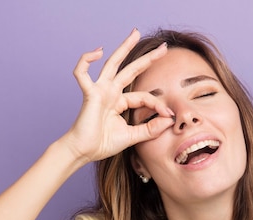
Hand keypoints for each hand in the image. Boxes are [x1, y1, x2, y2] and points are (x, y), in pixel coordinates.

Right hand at [63, 29, 174, 162]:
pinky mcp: (89, 94)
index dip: (158, 104)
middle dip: (148, 58)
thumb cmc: (102, 144)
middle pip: (131, 70)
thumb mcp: (132, 137)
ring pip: (113, 64)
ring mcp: (100, 91)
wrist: (83, 152)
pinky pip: (82, 73)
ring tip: (135, 33)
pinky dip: (86, 60)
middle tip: (163, 47)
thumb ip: (150, 129)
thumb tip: (169, 120)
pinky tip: (97, 51)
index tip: (169, 115)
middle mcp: (111, 93)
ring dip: (124, 47)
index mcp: (120, 102)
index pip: (144, 96)